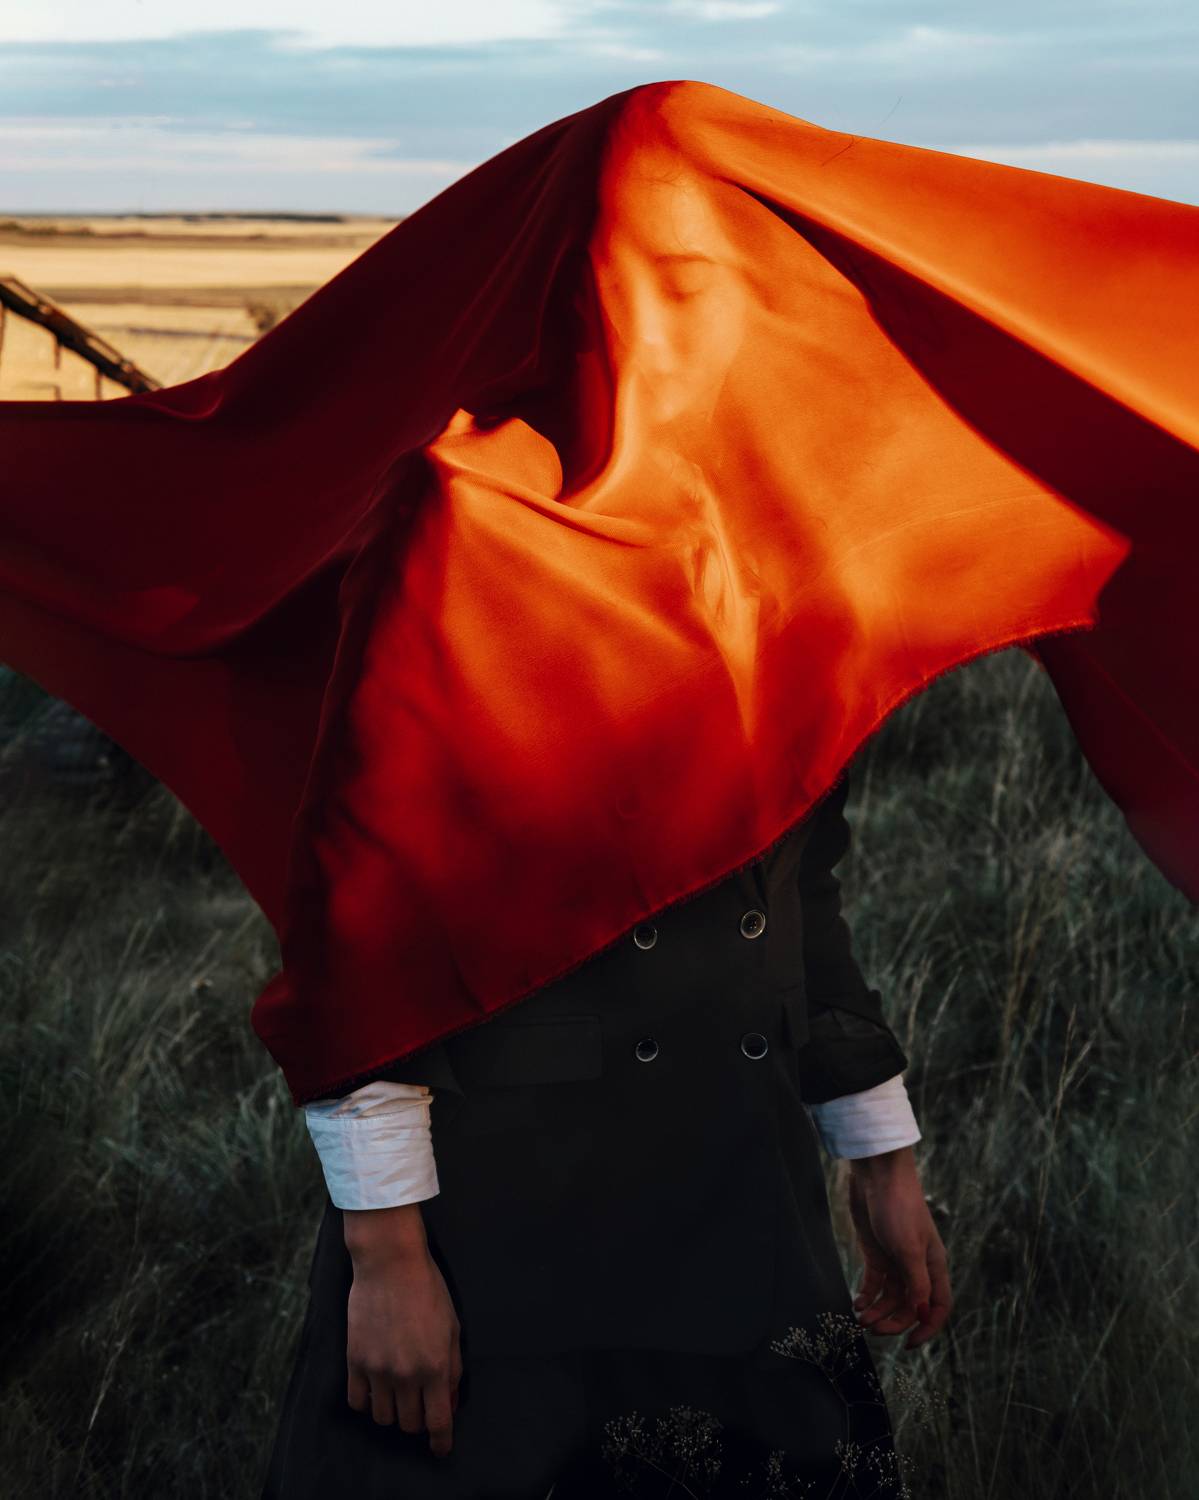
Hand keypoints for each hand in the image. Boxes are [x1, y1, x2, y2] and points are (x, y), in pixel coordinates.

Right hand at [343, 1209, 462, 1457]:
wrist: (390, 1263)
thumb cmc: (427, 1290)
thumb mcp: (452, 1326)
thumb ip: (453, 1368)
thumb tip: (449, 1402)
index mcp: (435, 1367)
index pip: (437, 1422)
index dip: (441, 1441)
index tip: (441, 1448)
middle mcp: (406, 1374)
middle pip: (409, 1423)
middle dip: (418, 1419)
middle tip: (420, 1402)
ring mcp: (377, 1369)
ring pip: (383, 1417)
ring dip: (393, 1411)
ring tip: (397, 1392)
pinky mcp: (354, 1360)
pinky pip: (357, 1401)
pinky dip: (367, 1401)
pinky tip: (374, 1386)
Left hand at [845, 1146, 951, 1349]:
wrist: (877, 1174)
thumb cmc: (899, 1207)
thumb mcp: (908, 1248)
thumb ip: (915, 1283)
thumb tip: (922, 1314)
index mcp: (933, 1265)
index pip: (938, 1306)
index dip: (927, 1328)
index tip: (908, 1345)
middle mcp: (917, 1266)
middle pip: (910, 1306)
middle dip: (893, 1321)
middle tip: (872, 1330)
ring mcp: (896, 1259)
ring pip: (890, 1297)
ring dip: (877, 1311)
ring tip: (860, 1318)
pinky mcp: (877, 1252)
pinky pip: (875, 1283)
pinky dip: (867, 1295)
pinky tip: (857, 1303)